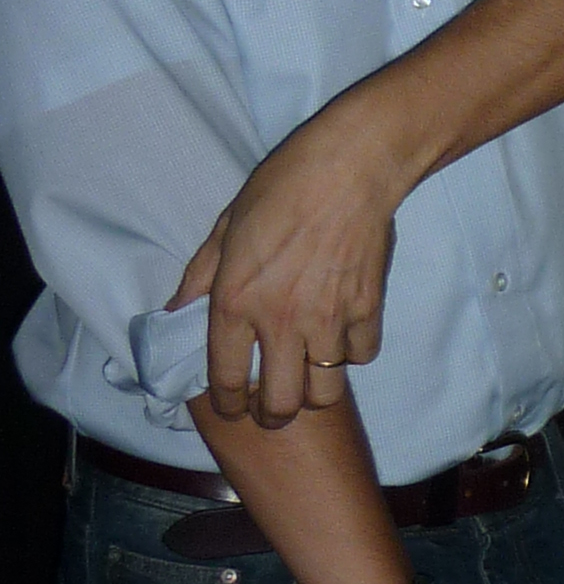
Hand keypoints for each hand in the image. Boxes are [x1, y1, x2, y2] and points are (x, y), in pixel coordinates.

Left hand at [174, 93, 411, 424]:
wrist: (350, 167)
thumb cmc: (282, 188)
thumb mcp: (226, 227)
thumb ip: (200, 276)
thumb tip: (176, 311)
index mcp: (237, 302)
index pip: (226, 381)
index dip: (227, 404)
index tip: (233, 406)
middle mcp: (281, 321)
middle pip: (281, 405)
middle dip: (272, 416)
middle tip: (273, 407)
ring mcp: (329, 320)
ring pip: (325, 392)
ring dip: (314, 390)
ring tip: (309, 376)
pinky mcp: (368, 309)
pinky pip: (361, 355)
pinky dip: (351, 353)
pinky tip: (343, 335)